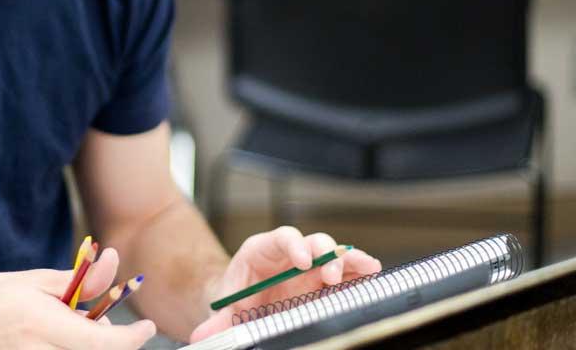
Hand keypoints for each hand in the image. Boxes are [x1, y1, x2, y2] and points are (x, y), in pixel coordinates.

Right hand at [0, 247, 154, 348]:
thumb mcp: (30, 283)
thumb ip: (75, 282)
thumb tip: (112, 266)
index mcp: (40, 325)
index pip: (103, 343)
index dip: (133, 339)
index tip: (147, 328)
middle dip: (108, 339)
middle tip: (95, 321)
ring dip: (86, 345)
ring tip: (65, 330)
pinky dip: (66, 349)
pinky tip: (50, 341)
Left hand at [189, 226, 381, 342]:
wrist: (244, 304)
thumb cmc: (237, 299)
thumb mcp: (226, 309)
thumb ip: (218, 323)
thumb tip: (202, 336)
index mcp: (262, 252)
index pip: (281, 238)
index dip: (293, 245)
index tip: (302, 261)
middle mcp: (290, 255)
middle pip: (313, 242)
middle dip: (325, 253)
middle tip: (328, 272)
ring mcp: (311, 266)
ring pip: (334, 253)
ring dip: (349, 260)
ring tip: (366, 268)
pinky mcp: (324, 279)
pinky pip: (345, 271)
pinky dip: (359, 271)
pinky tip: (373, 274)